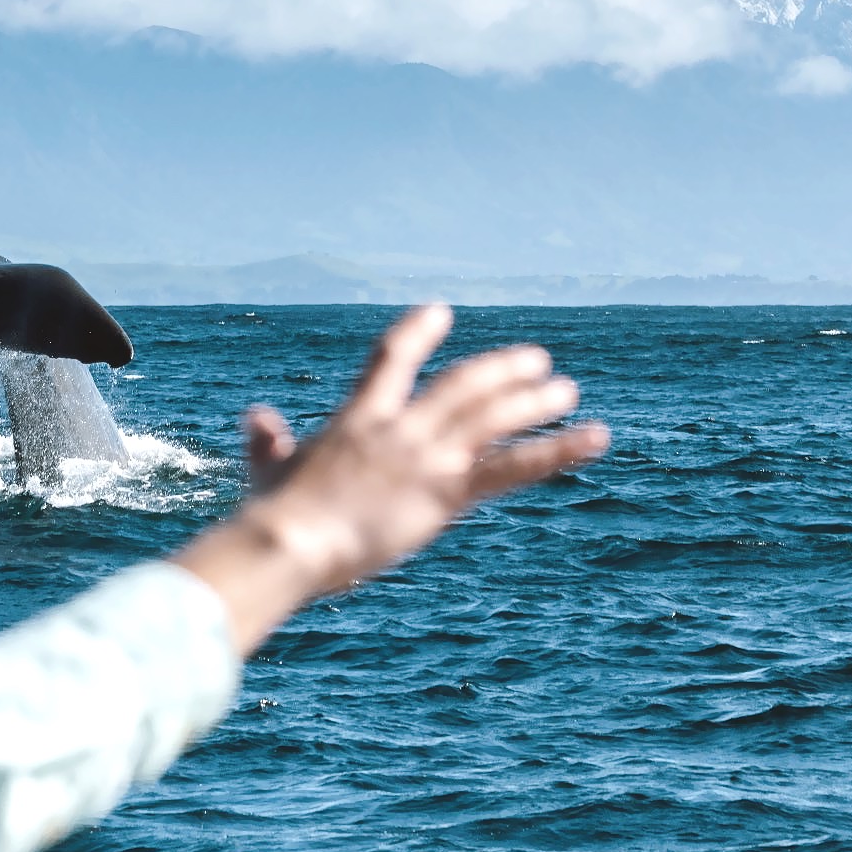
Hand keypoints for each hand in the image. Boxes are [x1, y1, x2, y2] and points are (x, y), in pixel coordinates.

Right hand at [176, 306, 608, 651]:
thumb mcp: (269, 470)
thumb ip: (268, 441)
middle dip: (501, 369)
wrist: (292, 540)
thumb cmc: (274, 514)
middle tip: (535, 360)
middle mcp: (400, 427)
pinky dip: (559, 450)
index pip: (391, 359)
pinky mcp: (448, 491)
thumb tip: (256, 417)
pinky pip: (515, 466)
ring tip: (566, 389)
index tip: (440, 312)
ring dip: (534, 399)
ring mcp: (427, 456)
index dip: (418, 332)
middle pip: (462, 384)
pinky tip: (595, 438)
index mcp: (358, 418)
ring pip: (494, 415)